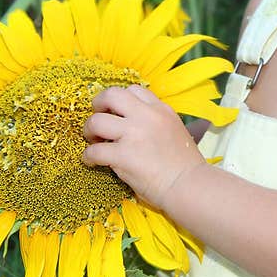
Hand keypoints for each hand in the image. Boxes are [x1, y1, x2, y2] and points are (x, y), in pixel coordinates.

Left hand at [81, 84, 203, 206]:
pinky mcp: (123, 155)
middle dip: (98, 104)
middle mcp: (147, 116)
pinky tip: (92, 162)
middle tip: (98, 119)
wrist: (188, 185)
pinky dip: (88, 157)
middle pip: (112, 95)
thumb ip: (156, 122)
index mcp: (161, 109)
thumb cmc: (184, 165)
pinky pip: (93, 151)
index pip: (134, 90)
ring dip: (90, 131)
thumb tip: (133, 123)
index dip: (121, 100)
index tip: (117, 112)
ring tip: (94, 141)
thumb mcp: (176, 130)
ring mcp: (134, 134)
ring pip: (96, 121)